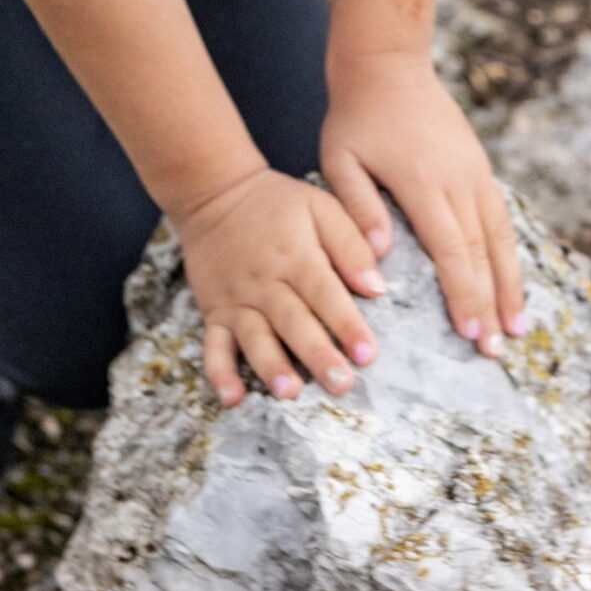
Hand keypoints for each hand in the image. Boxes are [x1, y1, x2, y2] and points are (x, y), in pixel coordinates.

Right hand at [171, 166, 389, 406]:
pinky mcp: (214, 312)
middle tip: (340, 384)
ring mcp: (237, 300)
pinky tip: (231, 397)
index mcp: (296, 256)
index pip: (325, 294)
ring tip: (289, 392)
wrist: (213, 193)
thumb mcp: (319, 206)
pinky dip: (219, 373)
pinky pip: (213, 346)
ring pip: (255, 337)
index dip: (347, 324)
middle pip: (294, 321)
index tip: (368, 354)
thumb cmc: (276, 203)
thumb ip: (350, 244)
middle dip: (317, 354)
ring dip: (271, 366)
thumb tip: (377, 287)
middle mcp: (265, 282)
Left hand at [321, 51, 525, 357]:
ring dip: (510, 285)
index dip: (463, 294)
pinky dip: (509, 253)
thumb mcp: (340, 157)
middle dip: (491, 304)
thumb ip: (358, 206)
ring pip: (501, 237)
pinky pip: (500, 217)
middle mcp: (458, 179)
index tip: (471, 333)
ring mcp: (474, 171)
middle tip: (496, 350)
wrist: (387, 66)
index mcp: (423, 182)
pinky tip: (511, 282)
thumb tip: (378, 257)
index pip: (450, 250)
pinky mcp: (479, 166)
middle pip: (482, 252)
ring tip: (517, 328)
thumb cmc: (356, 117)